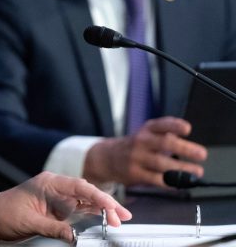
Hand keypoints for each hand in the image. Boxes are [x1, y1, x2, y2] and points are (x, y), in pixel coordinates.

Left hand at [0, 172, 131, 241]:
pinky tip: (103, 220)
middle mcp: (55, 187)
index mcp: (48, 183)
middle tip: (121, 217)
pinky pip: (78, 209)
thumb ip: (54, 227)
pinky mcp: (57, 208)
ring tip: (118, 220)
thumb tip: (74, 235)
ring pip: (85, 201)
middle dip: (105, 204)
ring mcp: (57, 197)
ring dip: (102, 210)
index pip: (78, 186)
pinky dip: (92, 215)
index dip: (97, 196)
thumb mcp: (29, 222)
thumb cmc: (4, 212)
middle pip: (86, 193)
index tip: (111, 206)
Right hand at [83, 116, 206, 186]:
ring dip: (182, 169)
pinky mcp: (134, 173)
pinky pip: (155, 179)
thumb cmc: (135, 146)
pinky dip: (170, 182)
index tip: (187, 129)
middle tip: (201, 154)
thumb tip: (191, 147)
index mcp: (147, 129)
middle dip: (184, 148)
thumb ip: (166, 135)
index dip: (174, 126)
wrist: (107, 158)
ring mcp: (136, 158)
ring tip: (196, 172)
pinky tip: (179, 183)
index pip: (161, 124)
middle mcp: (141, 141)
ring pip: (161, 164)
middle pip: (164, 143)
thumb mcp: (147, 134)